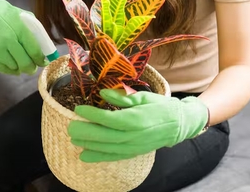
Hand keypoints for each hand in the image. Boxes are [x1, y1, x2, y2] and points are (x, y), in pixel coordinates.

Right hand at [0, 0, 46, 74]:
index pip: (34, 52)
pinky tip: (12, 67)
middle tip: (32, 67)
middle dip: (31, 68)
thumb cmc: (3, 11)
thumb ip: (32, 28)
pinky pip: (1, 69)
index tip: (42, 62)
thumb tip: (42, 44)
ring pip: (14, 68)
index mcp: (20, 30)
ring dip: (19, 68)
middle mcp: (8, 41)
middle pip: (25, 63)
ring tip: (20, 64)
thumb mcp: (22, 15)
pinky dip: (9, 70)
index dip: (40, 60)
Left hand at [68, 89, 208, 162]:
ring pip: (108, 148)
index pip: (109, 118)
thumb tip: (103, 93)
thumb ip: (122, 97)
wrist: (179, 124)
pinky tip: (85, 156)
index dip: (92, 114)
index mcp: (136, 118)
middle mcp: (134, 135)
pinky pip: (114, 156)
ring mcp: (134, 146)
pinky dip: (99, 157)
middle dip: (86, 132)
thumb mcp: (143, 96)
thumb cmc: (160, 106)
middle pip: (105, 135)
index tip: (78, 108)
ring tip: (73, 139)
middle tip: (70, 127)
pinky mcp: (134, 152)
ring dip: (89, 145)